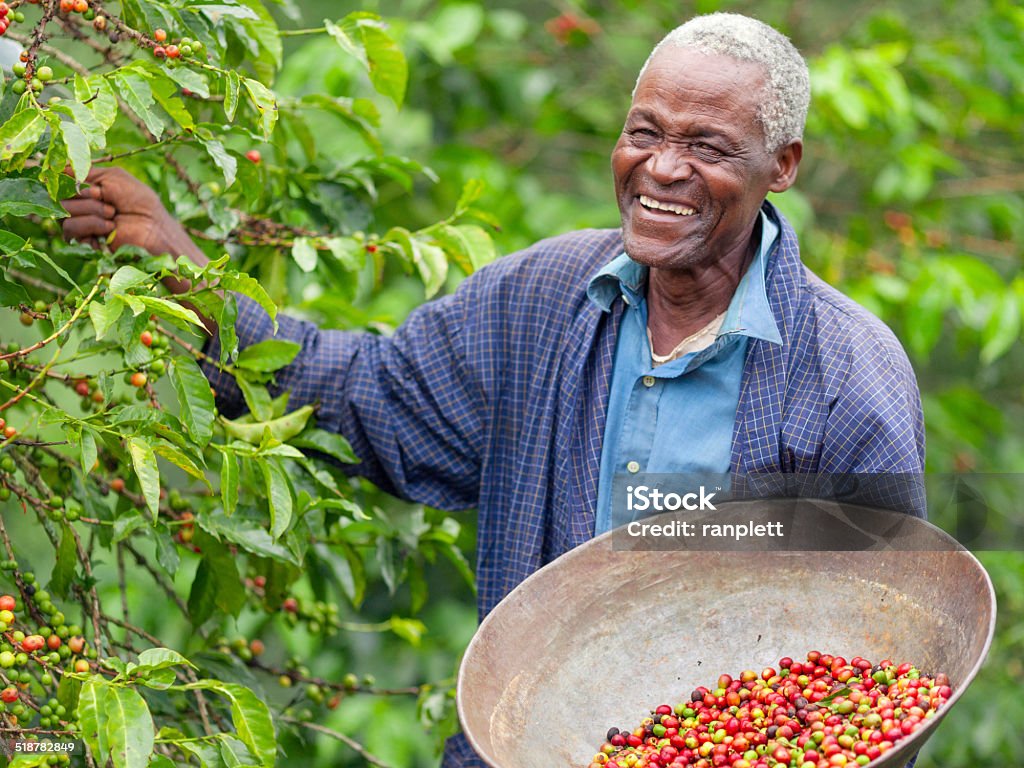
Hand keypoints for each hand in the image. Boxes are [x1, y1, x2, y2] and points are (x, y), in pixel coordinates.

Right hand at [61, 167, 206, 265]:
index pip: (60, 180)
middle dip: (87, 198)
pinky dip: (91, 226)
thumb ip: (86, 171)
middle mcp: (80, 204)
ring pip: (64, 212)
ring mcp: (81, 222)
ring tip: (113, 217)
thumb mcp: (114, 177)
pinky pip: (69, 229)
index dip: (72, 181)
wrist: (153, 228)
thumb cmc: (139, 201)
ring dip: (92, 212)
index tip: (95, 188)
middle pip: (60, 195)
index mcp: (86, 187)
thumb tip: (59, 168)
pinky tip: (109, 229)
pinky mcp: (83, 240)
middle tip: (111, 206)